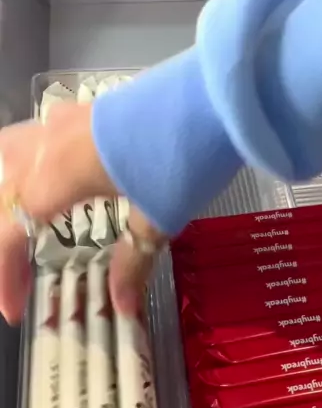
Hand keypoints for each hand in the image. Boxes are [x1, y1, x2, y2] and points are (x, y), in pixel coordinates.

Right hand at [0, 102, 167, 323]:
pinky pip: (38, 137)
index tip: (15, 312)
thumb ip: (134, 261)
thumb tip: (121, 308)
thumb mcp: (159, 217)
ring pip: (12, 152)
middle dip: (6, 236)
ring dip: (9, 188)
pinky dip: (30, 163)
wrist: (215, 94)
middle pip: (6, 191)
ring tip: (23, 220)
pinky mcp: (88, 108)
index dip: (8, 274)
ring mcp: (67, 119)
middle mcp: (50, 144)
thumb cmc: (183, 158)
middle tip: (20, 271)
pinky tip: (57, 176)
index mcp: (58, 175)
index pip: (14, 230)